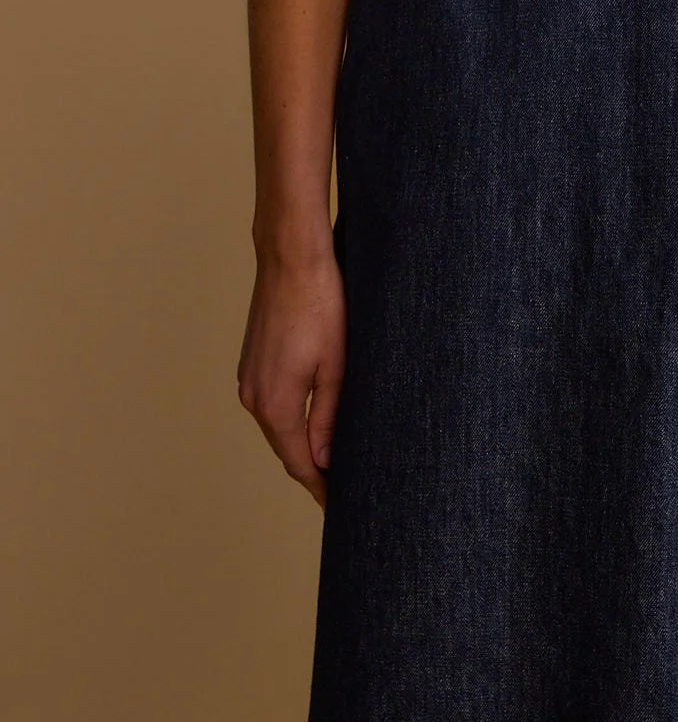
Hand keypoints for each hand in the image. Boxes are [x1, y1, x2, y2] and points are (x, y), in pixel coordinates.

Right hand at [237, 245, 345, 509]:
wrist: (291, 257)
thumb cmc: (321, 304)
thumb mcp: (336, 365)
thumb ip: (328, 417)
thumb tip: (325, 459)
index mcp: (276, 404)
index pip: (298, 464)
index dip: (320, 487)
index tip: (340, 506)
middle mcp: (253, 397)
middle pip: (285, 449)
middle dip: (311, 471)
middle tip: (342, 490)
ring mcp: (248, 379)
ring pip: (276, 427)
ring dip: (299, 445)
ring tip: (331, 460)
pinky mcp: (251, 362)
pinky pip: (271, 405)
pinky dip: (289, 420)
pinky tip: (310, 421)